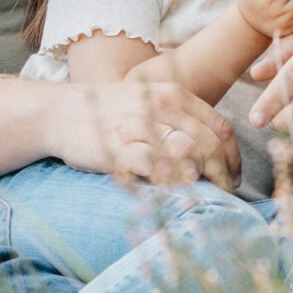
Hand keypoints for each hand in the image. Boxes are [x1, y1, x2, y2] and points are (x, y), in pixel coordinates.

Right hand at [45, 67, 238, 187]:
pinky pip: (156, 168)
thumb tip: (215, 149)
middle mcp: (159, 106)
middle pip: (209, 145)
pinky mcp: (119, 148)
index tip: (233, 177)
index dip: (234, 157)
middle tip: (222, 195)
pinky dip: (171, 183)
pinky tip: (173, 192)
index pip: (220, 128)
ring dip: (202, 180)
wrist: (59, 112)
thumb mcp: (148, 102)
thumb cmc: (108, 112)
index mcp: (172, 95)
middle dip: (223, 176)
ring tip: (202, 197)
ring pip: (189, 155)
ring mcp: (139, 126)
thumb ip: (180, 119)